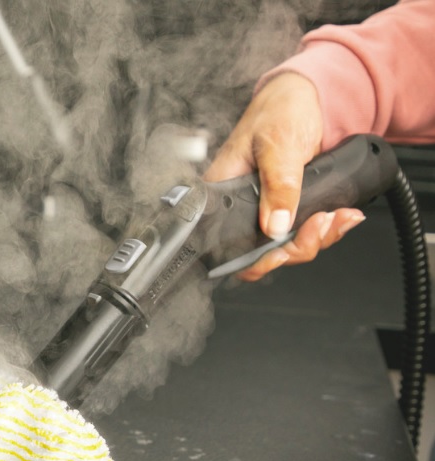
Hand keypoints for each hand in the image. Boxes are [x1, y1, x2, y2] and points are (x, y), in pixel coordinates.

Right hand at [205, 72, 365, 280]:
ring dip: (318, 238)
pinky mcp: (288, 208)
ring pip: (286, 246)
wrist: (311, 96)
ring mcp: (266, 210)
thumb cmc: (281, 109)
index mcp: (223, 192)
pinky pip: (304, 232)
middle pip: (261, 252)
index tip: (282, 253)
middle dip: (297, 247)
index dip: (255, 258)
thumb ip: (278, 185)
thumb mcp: (279, 144)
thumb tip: (274, 225)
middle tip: (321, 226)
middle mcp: (241, 207)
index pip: (228, 243)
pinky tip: (342, 217)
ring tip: (339, 218)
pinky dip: (327, 229)